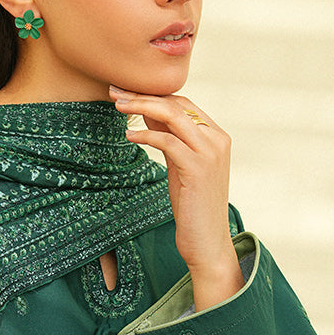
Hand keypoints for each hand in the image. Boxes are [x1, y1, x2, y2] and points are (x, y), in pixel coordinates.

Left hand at [108, 86, 240, 310]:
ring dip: (141, 106)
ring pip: (172, 115)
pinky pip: (167, 141)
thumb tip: (148, 111)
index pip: (183, 103)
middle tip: (116, 92)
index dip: (153, 94)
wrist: (207, 242)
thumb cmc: (192, 206)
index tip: (126, 92)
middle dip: (143, 95)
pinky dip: (146, 135)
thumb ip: (171, 139)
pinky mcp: (198, 168)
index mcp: (217, 135)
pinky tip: (129, 136)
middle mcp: (217, 139)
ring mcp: (210, 152)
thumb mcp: (180, 165)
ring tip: (117, 106)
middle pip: (177, 104)